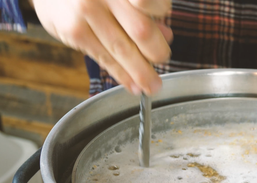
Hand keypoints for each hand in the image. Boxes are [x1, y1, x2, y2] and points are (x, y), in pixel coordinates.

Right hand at [31, 0, 172, 94]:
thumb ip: (142, 11)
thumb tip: (167, 36)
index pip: (150, 1)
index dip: (161, 13)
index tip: (166, 28)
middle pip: (141, 30)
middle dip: (157, 52)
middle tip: (163, 60)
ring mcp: (87, 12)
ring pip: (123, 49)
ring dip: (141, 73)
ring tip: (152, 87)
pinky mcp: (74, 31)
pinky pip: (104, 58)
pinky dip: (121, 75)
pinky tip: (132, 85)